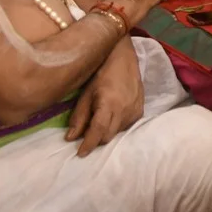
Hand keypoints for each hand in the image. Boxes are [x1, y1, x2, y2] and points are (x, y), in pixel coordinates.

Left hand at [66, 40, 143, 155]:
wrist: (124, 57)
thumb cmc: (101, 72)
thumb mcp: (86, 93)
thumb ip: (79, 116)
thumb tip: (70, 138)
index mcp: (109, 103)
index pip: (98, 130)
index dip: (88, 144)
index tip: (79, 154)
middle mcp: (125, 109)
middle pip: (108, 136)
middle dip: (95, 140)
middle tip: (85, 137)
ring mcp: (135, 110)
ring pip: (117, 132)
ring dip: (106, 133)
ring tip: (98, 125)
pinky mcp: (141, 110)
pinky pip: (126, 126)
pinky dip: (116, 127)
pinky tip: (111, 118)